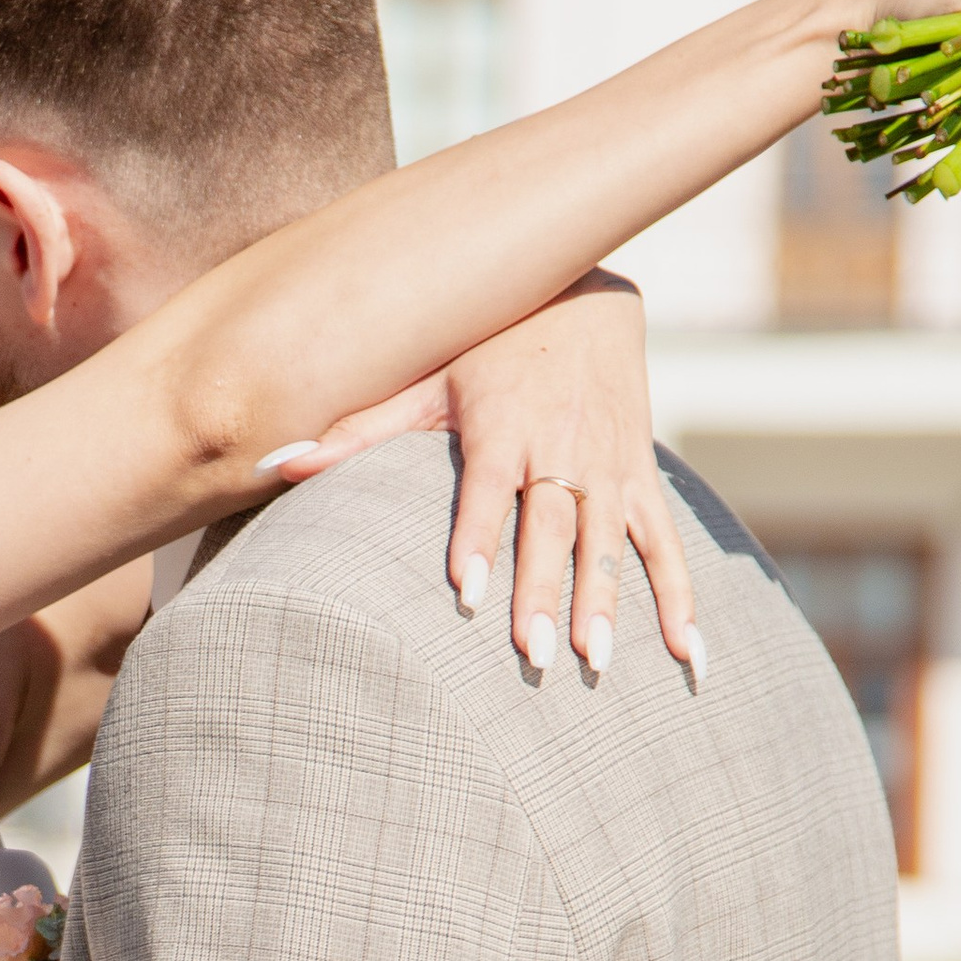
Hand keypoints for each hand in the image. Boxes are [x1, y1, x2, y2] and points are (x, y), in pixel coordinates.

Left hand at [265, 271, 701, 684]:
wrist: (587, 297)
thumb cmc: (486, 347)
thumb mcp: (423, 380)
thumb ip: (356, 433)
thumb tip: (274, 464)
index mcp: (502, 425)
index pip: (487, 488)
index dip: (477, 536)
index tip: (465, 591)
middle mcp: (560, 446)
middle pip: (552, 528)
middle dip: (546, 592)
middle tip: (536, 655)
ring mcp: (609, 466)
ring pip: (611, 541)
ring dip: (608, 603)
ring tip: (597, 662)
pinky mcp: (642, 478)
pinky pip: (666, 544)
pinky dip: (682, 598)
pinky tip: (686, 656)